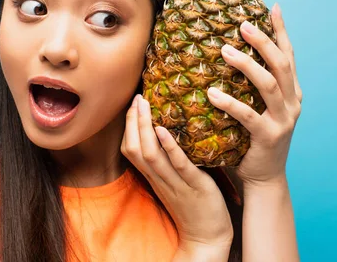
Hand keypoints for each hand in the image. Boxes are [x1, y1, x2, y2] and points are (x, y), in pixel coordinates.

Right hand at [121, 94, 233, 251]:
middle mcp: (160, 179)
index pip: (131, 150)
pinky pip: (178, 166)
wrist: (207, 238)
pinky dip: (168, 147)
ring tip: (144, 106)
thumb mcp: (177, 181)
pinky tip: (163, 130)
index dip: (129, 127)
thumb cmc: (195, 206)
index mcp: (155, 177)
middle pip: (135, 149)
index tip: (133, 104)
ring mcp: (175, 183)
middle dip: (133, 122)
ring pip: (151, 155)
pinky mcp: (195, 186)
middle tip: (136, 98)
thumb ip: (172, 160)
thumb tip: (172, 131)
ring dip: (144, 129)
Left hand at [207, 3, 302, 186]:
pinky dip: (230, 103)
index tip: (273, 7)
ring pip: (269, 84)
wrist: (264, 177)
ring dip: (247, 65)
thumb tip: (231, 52)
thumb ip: (254, 86)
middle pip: (281, 64)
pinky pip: (248, 116)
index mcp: (292, 93)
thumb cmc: (255, 138)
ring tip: (225, 51)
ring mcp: (284, 120)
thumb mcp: (261, 108)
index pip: (288, 56)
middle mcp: (293, 103)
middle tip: (243, 25)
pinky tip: (212, 93)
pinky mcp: (269, 137)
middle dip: (264, 41)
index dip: (282, 31)